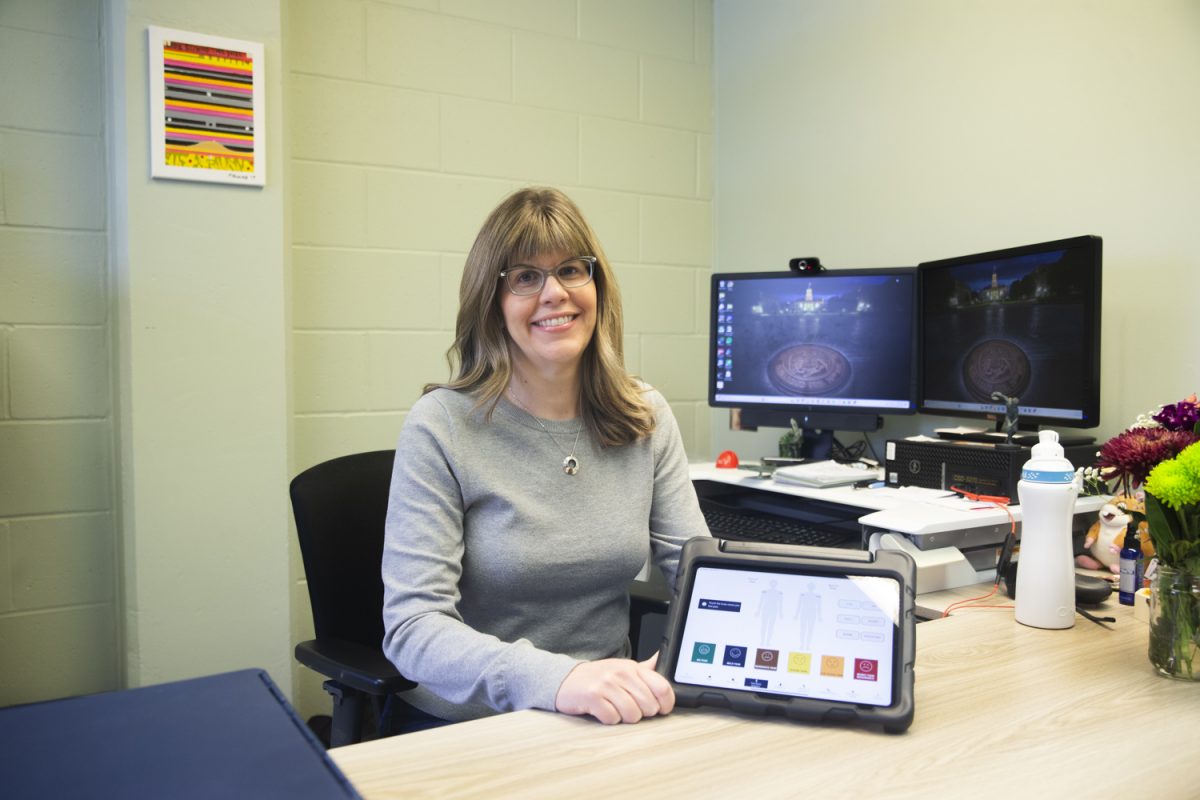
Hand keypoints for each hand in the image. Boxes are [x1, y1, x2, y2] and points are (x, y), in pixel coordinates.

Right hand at [554, 653, 674, 724]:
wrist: (566, 679)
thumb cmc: (599, 678)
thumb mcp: (624, 669)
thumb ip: (646, 669)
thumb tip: (665, 658)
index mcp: (633, 668)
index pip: (662, 687)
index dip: (666, 704)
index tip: (661, 709)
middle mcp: (621, 674)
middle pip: (649, 706)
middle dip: (642, 713)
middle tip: (629, 707)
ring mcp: (606, 684)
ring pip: (632, 715)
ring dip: (624, 718)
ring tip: (614, 709)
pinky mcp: (592, 697)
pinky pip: (612, 718)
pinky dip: (609, 719)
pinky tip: (602, 711)